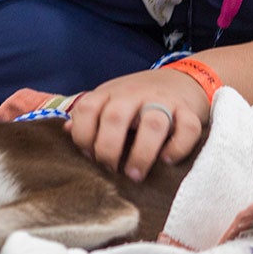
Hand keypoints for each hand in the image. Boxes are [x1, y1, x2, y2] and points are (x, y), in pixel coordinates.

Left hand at [67, 68, 209, 181]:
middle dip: (109, 148)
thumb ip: (88, 114)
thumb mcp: (110, 98)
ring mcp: (164, 101)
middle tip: (111, 170)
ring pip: (154, 123)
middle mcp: (135, 94)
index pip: (87, 108)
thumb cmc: (139, 98)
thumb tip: (63, 130)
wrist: (184, 78)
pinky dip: (177, 148)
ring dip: (142, 153)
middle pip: (116, 117)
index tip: (88, 155)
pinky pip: (187, 128)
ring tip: (135, 175)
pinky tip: (167, 161)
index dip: (82, 135)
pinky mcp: (189, 111)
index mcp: (111, 93)